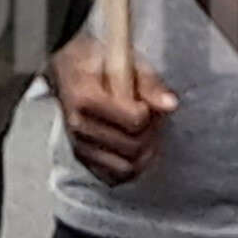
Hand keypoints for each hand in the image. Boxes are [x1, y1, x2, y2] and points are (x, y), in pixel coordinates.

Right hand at [49, 28, 178, 186]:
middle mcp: (79, 127)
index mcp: (86, 98)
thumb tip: (171, 105)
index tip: (146, 102)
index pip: (134, 121)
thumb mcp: (124, 60)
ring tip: (145, 134)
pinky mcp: (82, 159)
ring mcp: (79, 146)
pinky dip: (130, 168)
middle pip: (133, 147)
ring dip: (144, 154)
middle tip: (151, 118)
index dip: (149, 113)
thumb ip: (149, 83)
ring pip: (126, 168)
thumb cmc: (97, 60)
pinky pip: (114, 177)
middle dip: (150, 133)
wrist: (66, 67)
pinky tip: (135, 150)